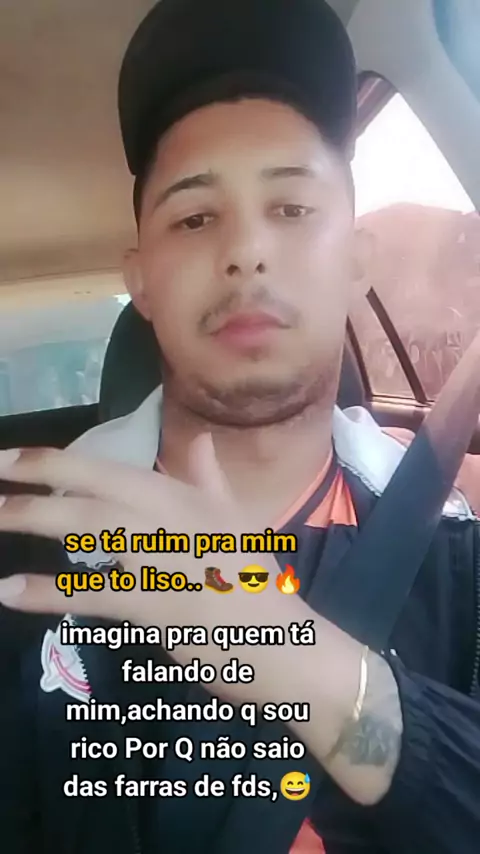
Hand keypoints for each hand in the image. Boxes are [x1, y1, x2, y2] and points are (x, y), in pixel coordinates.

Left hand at [0, 439, 306, 704]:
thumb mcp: (238, 521)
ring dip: (33, 522)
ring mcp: (166, 558)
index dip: (56, 461)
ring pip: (90, 530)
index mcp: (186, 496)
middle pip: (93, 492)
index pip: (109, 470)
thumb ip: (209, 479)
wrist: (288, 645)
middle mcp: (173, 516)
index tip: (12, 457)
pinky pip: (95, 593)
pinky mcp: (158, 604)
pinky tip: (11, 592)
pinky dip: (50, 593)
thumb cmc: (256, 584)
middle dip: (36, 484)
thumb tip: (199, 439)